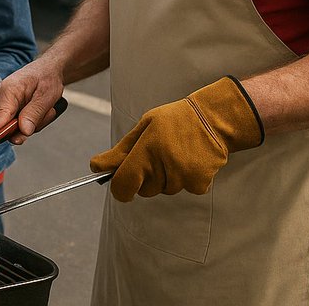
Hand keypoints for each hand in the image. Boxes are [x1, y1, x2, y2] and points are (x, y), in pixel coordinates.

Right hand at [0, 58, 64, 144]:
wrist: (47, 70)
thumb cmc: (46, 78)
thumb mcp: (46, 96)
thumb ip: (34, 113)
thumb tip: (24, 131)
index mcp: (9, 90)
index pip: (1, 114)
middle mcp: (2, 96)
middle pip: (9, 125)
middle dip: (29, 125)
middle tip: (47, 112)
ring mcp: (4, 103)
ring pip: (16, 126)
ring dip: (34, 122)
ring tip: (46, 108)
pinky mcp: (8, 108)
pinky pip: (18, 123)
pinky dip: (31, 121)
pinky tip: (40, 110)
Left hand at [90, 77, 263, 201]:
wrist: (213, 119)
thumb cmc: (173, 121)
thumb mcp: (143, 127)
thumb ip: (120, 151)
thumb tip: (95, 167)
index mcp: (146, 149)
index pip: (124, 184)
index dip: (119, 189)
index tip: (121, 186)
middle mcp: (164, 165)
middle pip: (144, 190)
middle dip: (145, 178)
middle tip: (157, 155)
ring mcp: (183, 177)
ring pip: (164, 190)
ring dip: (166, 178)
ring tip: (176, 154)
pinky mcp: (200, 184)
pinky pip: (184, 190)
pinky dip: (185, 180)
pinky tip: (190, 160)